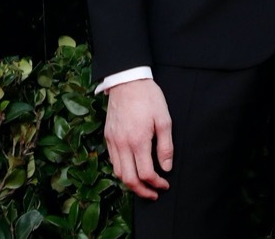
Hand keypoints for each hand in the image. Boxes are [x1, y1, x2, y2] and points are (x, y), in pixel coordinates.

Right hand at [104, 78, 173, 199]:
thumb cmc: (149, 98)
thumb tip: (166, 167)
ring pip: (118, 173)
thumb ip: (165, 146)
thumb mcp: (164, 119)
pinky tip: (132, 168)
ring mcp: (113, 142)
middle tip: (154, 193)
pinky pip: (112, 161)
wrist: (127, 81)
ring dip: (130, 183)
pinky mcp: (108, 137)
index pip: (146, 173)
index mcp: (138, 141)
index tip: (165, 184)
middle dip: (142, 191)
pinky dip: (122, 170)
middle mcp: (122, 145)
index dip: (156, 183)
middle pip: (129, 180)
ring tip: (144, 185)